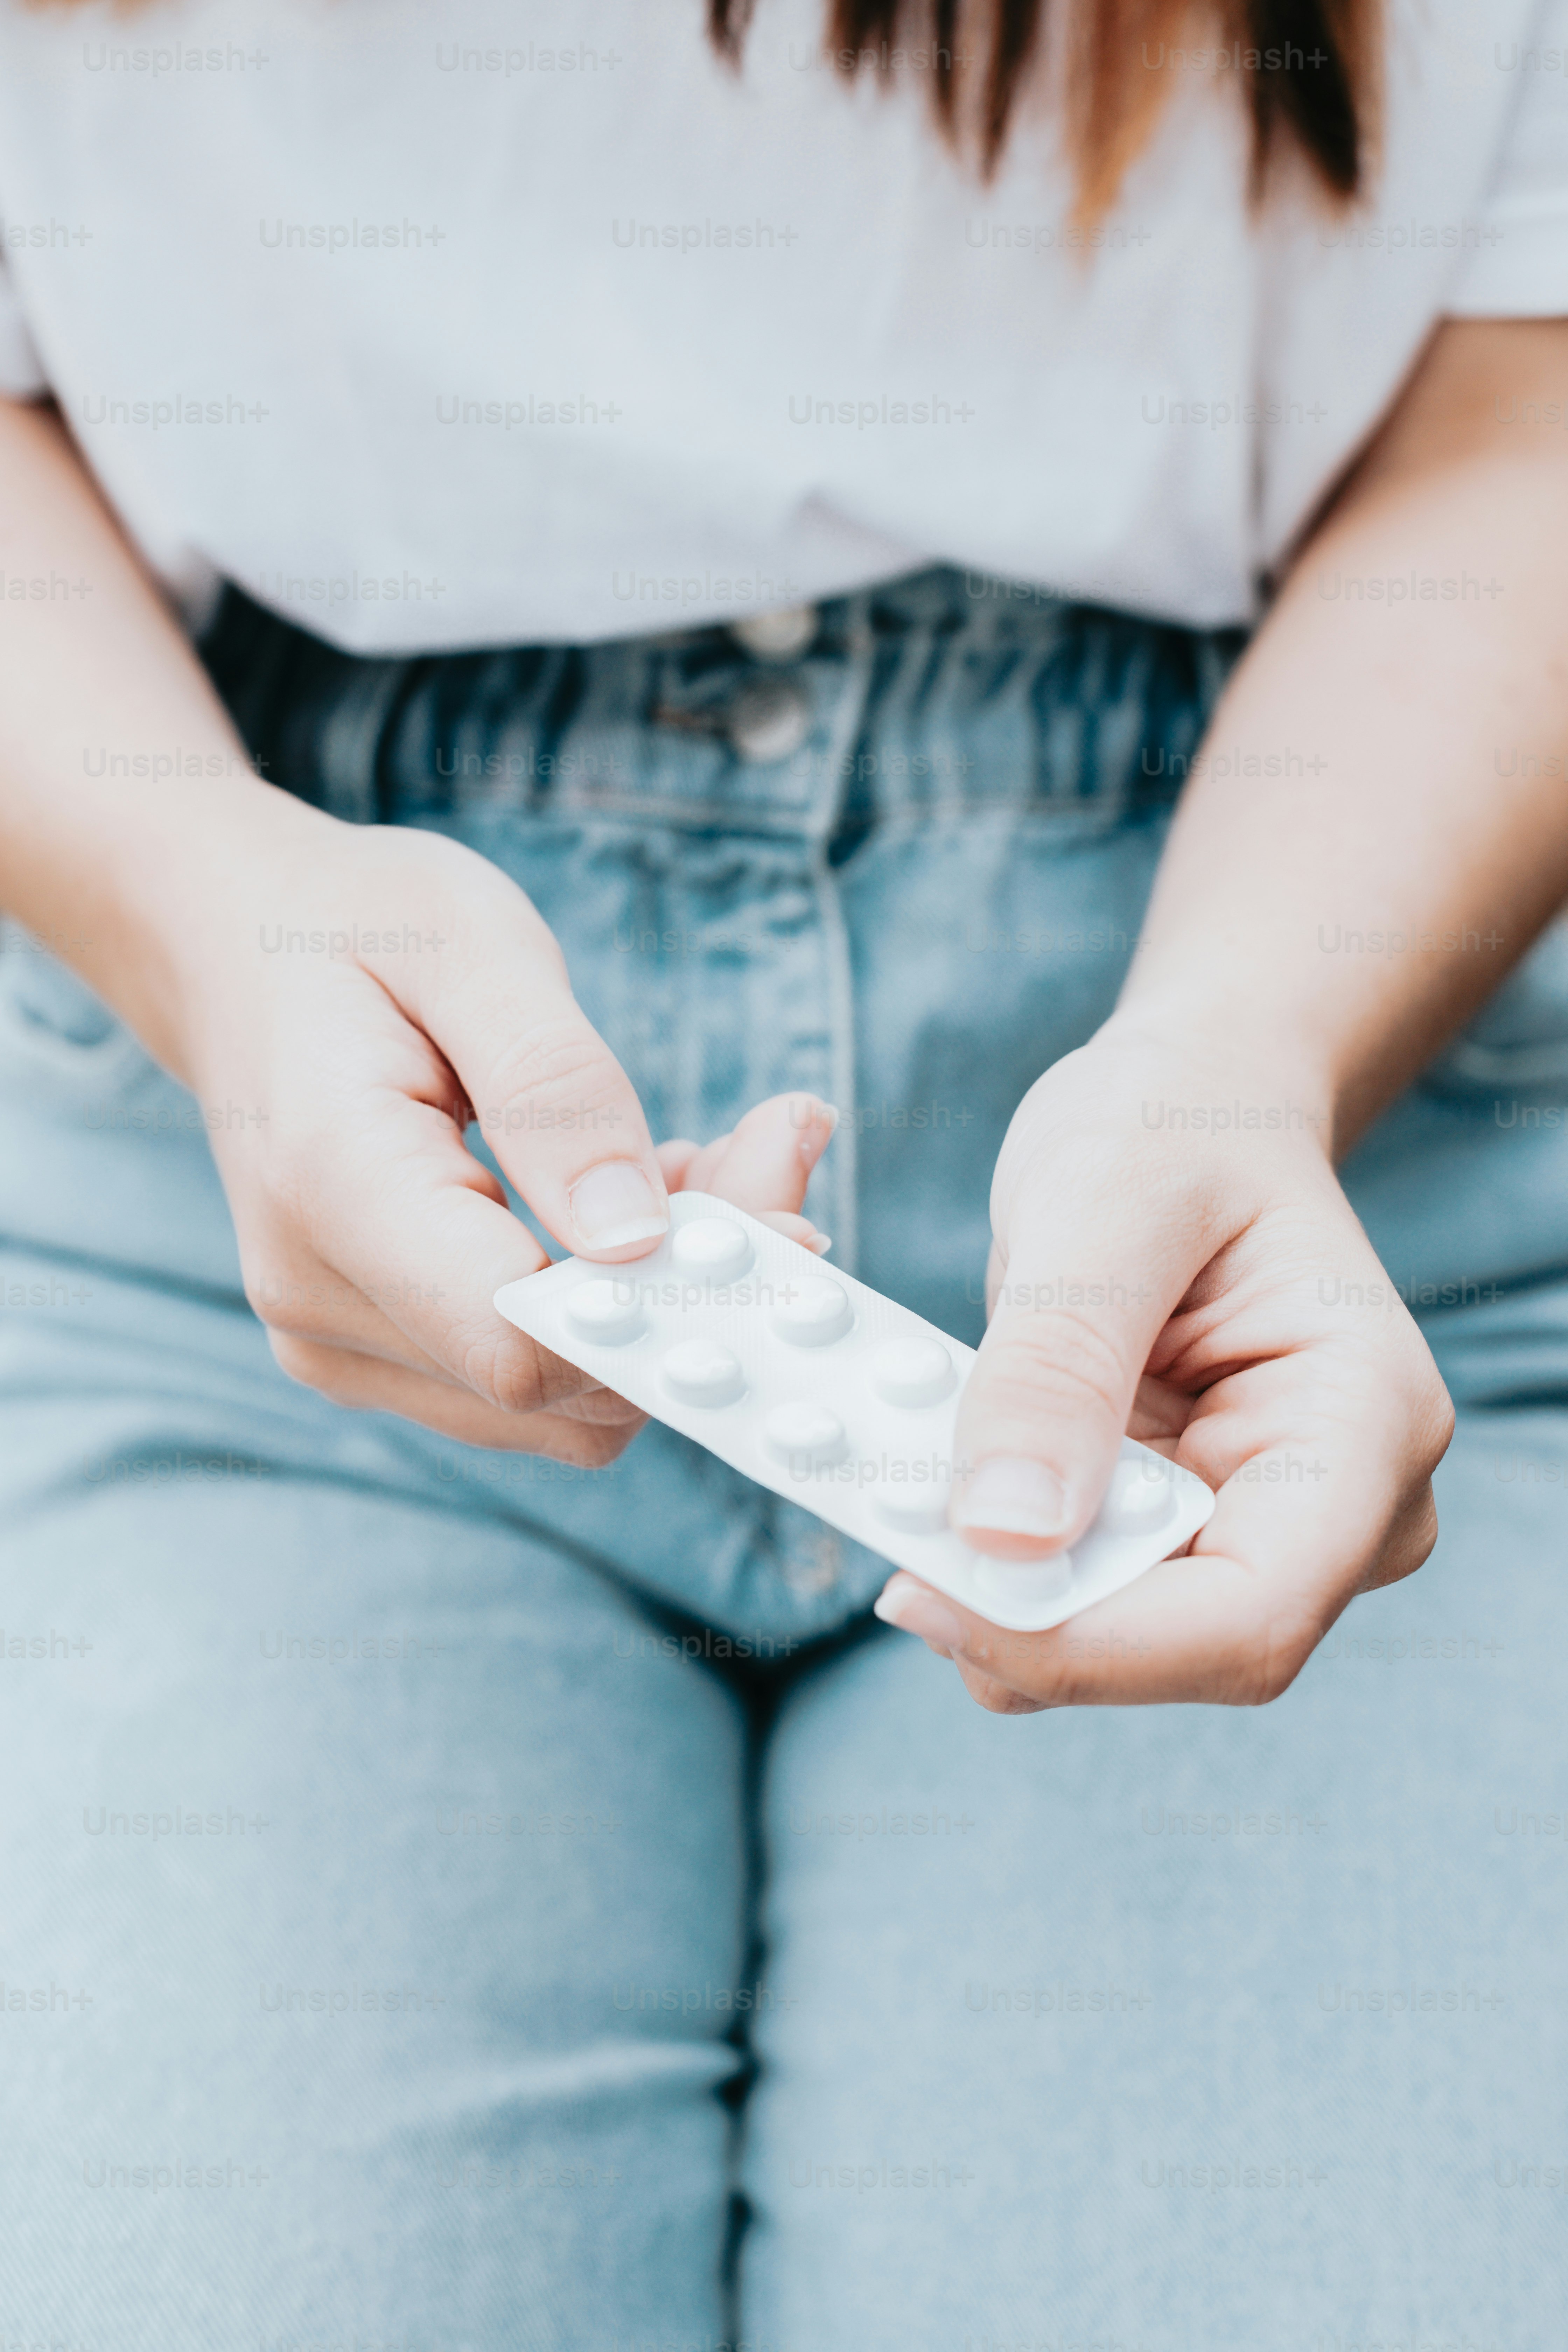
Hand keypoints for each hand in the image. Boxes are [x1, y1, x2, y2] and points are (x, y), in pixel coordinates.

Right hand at [167, 804, 835, 1459]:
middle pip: (563, 1385)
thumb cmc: (354, 927)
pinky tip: (644, 1200)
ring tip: (710, 1157)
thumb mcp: (468, 944)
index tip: (782, 1205)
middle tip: (780, 1138)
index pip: (524, 1345)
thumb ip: (557, 1090)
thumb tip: (641, 1237)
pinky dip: (618, 1307)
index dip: (673, 1307)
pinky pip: (536, 1378)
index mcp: (330, 1189)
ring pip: (566, 1402)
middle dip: (701, 1289)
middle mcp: (318, 1301)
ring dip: (669, 1299)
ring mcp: (339, 1344)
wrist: (233, 950)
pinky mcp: (378, 1354)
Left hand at [872, 1021, 1455, 1709]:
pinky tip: (938, 1479)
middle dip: (1021, 1610)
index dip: (1084, 1641)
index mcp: (1366, 1426)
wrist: (1186, 1107)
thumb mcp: (1104, 1202)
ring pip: (1112, 1638)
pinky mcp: (1179, 1530)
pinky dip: (994, 1552)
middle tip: (882, 1526)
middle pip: (1176, 1648)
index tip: (926, 1589)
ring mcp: (1259, 1528)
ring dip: (993, 1582)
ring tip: (903, 1480)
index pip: (1248, 1617)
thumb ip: (1056, 1365)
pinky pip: (1077, 1589)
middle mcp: (1336, 1507)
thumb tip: (1002, 1535)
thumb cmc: (1171, 1126)